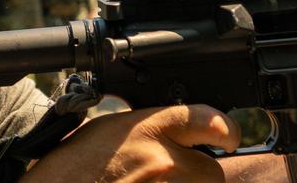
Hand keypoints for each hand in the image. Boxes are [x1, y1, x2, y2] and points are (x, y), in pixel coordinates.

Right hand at [21, 104, 239, 182]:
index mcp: (145, 129)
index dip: (224, 128)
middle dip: (200, 175)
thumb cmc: (69, 170)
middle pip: (211, 171)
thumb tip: (175, 137)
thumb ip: (146, 130)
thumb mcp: (106, 131)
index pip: (207, 119)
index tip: (227, 135)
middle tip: (172, 177)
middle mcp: (160, 159)